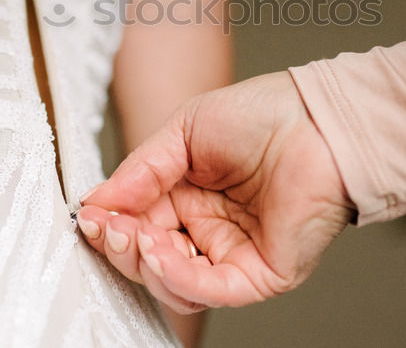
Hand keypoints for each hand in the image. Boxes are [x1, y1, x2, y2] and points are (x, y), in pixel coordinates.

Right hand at [78, 72, 353, 312]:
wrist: (317, 118)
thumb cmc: (262, 114)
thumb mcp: (184, 130)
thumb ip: (141, 169)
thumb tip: (97, 200)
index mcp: (186, 198)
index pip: (137, 225)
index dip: (110, 225)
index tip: (88, 215)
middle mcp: (206, 231)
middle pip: (148, 260)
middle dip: (121, 247)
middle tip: (107, 227)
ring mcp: (232, 255)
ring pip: (172, 284)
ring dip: (144, 264)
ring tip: (134, 235)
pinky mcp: (259, 274)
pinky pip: (210, 291)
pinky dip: (177, 277)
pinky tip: (158, 251)